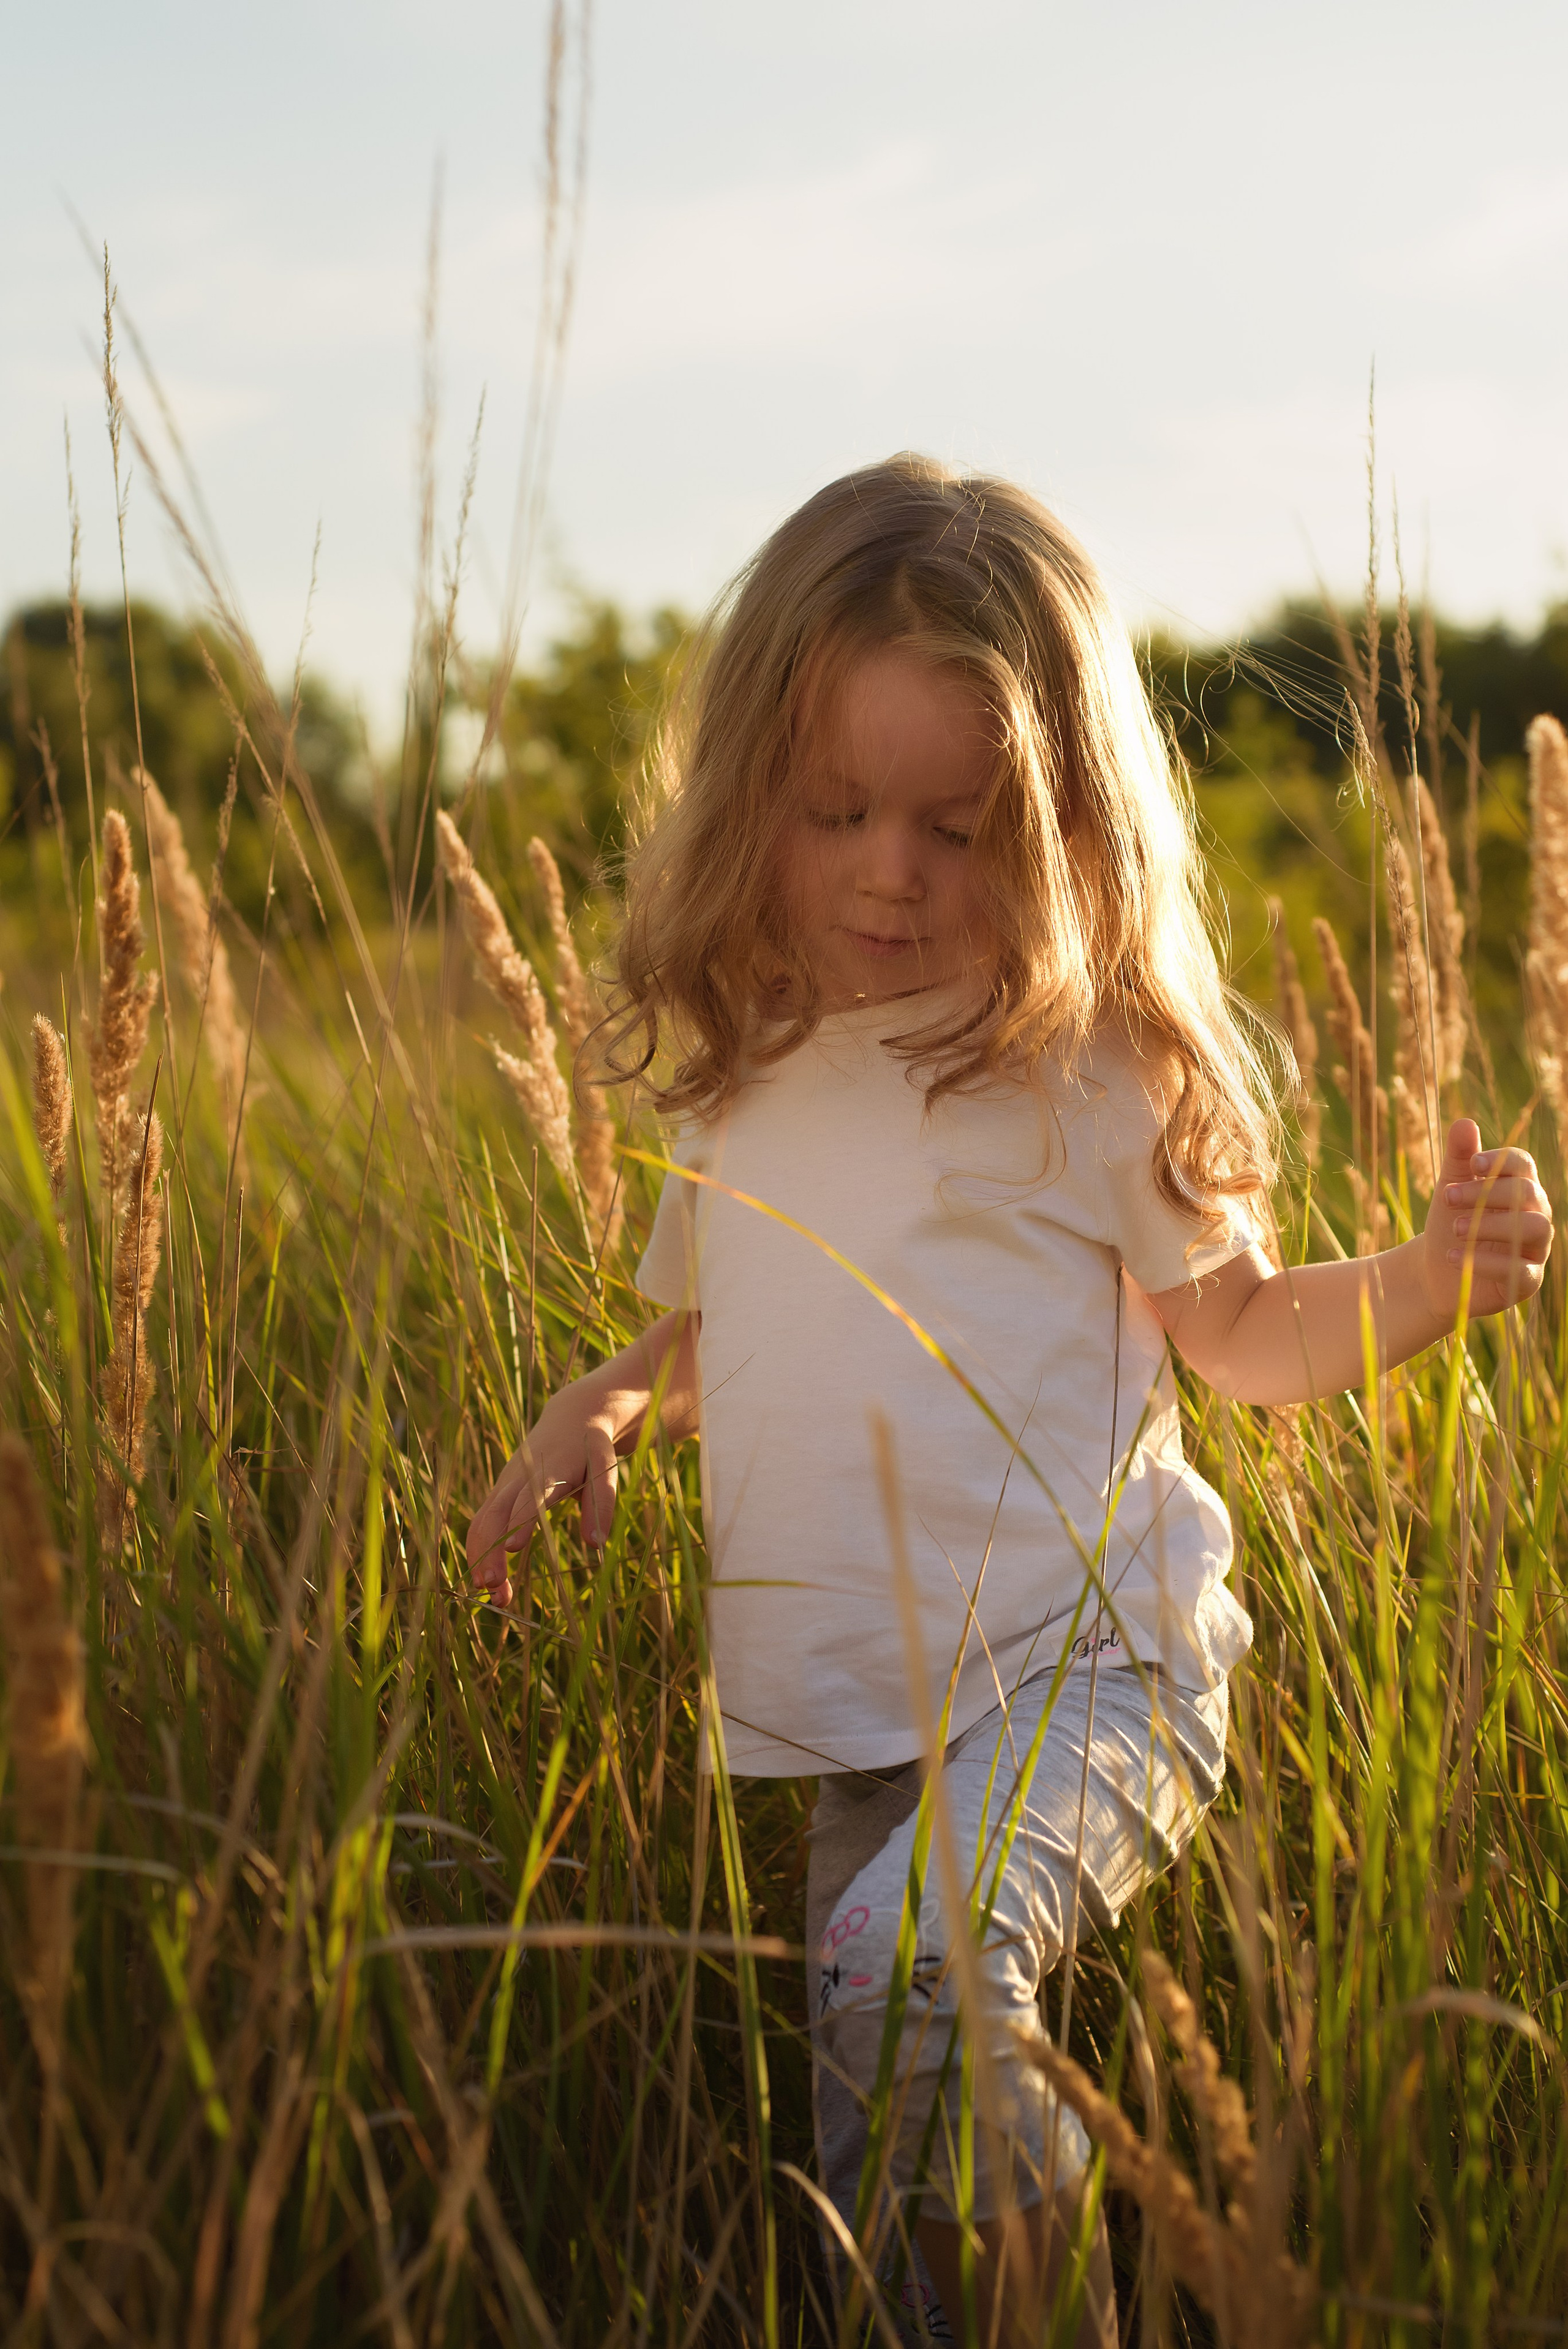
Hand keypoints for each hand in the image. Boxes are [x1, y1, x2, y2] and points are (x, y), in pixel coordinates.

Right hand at [464, 1401, 618, 1606]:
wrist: (570, 1417)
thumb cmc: (591, 1448)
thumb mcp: (606, 1468)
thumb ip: (602, 1504)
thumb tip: (595, 1545)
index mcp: (550, 1469)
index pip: (531, 1495)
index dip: (521, 1519)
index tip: (513, 1547)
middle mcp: (519, 1477)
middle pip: (498, 1513)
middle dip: (491, 1549)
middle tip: (493, 1587)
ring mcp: (505, 1485)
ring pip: (484, 1521)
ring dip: (482, 1557)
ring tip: (493, 1596)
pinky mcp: (499, 1494)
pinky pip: (482, 1523)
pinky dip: (480, 1551)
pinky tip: (488, 1580)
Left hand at [1421, 1118, 1553, 1322]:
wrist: (1437, 1269)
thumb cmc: (1450, 1223)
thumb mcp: (1449, 1189)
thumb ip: (1458, 1158)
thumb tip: (1464, 1122)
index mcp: (1520, 1188)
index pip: (1523, 1165)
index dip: (1502, 1161)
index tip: (1472, 1164)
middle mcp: (1535, 1215)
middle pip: (1528, 1193)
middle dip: (1487, 1193)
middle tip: (1447, 1198)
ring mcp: (1536, 1248)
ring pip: (1533, 1227)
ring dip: (1491, 1224)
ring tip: (1454, 1228)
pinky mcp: (1528, 1280)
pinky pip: (1521, 1270)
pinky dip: (1486, 1261)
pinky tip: (1452, 1256)